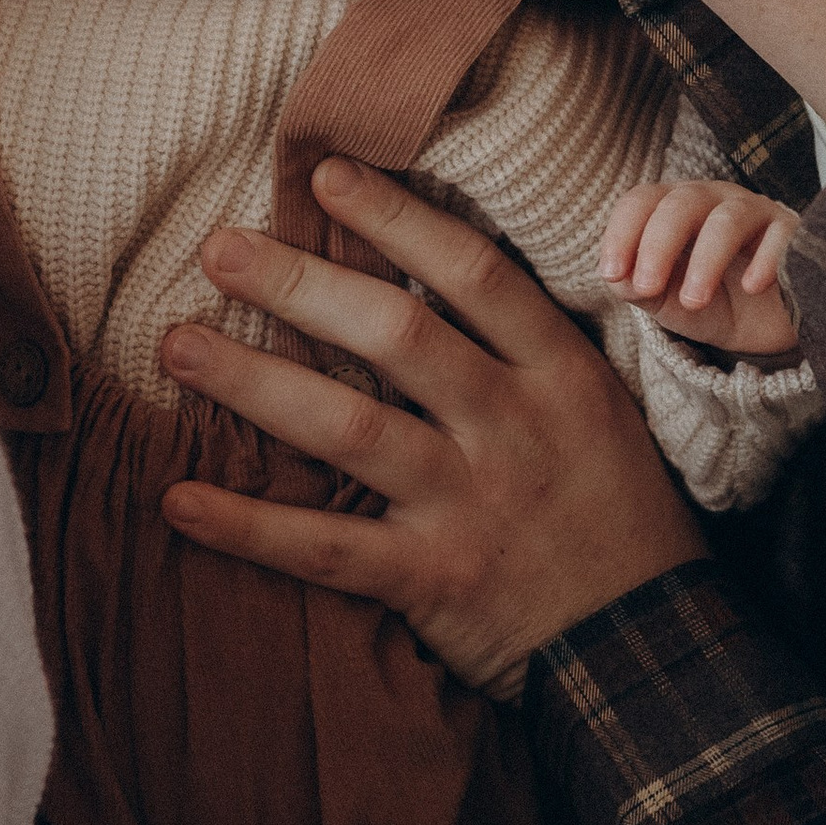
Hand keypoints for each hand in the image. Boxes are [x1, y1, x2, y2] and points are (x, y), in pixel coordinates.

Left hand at [159, 158, 705, 698]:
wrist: (648, 649)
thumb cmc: (614, 515)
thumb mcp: (600, 412)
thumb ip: (524, 349)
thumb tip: (428, 274)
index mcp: (561, 375)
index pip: (475, 274)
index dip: (399, 218)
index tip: (328, 175)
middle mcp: (513, 429)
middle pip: (397, 335)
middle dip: (301, 284)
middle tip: (219, 247)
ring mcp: (471, 505)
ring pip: (350, 428)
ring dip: (254, 382)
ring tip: (177, 345)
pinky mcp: (433, 581)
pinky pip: (326, 549)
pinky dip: (249, 526)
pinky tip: (177, 499)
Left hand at [600, 179, 801, 356]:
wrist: (765, 329)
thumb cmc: (709, 303)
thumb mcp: (665, 300)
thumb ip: (635, 287)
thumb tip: (617, 277)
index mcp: (674, 207)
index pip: (641, 201)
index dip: (622, 232)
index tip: (611, 273)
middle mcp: (713, 200)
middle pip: (681, 203)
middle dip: (658, 245)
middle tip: (647, 288)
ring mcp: (756, 212)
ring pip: (728, 219)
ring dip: (706, 260)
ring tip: (694, 300)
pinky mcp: (794, 234)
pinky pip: (781, 236)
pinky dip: (765, 260)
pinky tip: (751, 287)